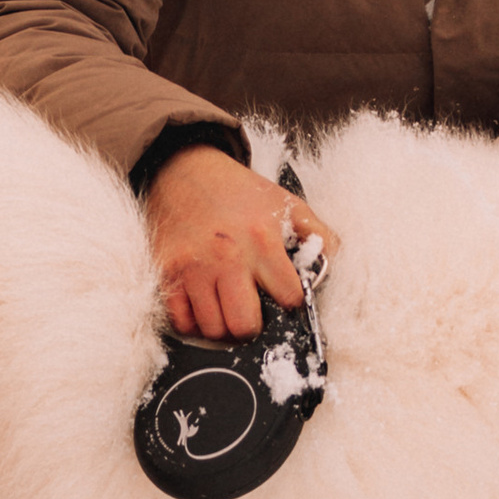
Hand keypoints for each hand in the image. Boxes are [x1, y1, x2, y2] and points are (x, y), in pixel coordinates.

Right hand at [143, 146, 336, 342]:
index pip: (289, 298)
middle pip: (245, 326)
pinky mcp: (167, 273)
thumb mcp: (287, 204)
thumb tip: (332, 266)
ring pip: (213, 330)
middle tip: (254, 315)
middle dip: (254, 327)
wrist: (183, 169)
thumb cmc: (237, 191)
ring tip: (229, 311)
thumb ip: (318, 235)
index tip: (284, 297)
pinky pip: (182, 322)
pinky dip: (195, 324)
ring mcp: (192, 267)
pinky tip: (206, 308)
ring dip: (224, 328)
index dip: (291, 302)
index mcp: (262, 239)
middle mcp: (226, 256)